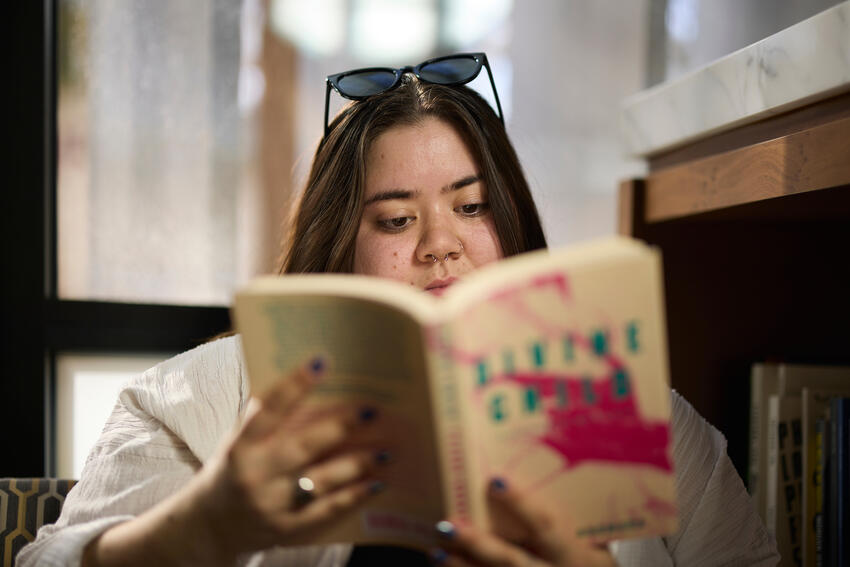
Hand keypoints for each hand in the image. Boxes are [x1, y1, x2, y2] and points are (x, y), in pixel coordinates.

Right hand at [193, 356, 385, 556]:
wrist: (210, 525)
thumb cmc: (232, 468)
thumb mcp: (237, 440)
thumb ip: (265, 416)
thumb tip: (307, 379)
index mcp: (241, 446)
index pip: (268, 410)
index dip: (295, 385)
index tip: (322, 361)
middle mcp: (255, 475)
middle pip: (302, 447)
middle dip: (339, 427)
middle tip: (370, 411)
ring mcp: (271, 505)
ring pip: (321, 481)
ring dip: (357, 464)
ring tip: (386, 451)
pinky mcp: (287, 529)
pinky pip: (326, 511)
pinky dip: (353, 497)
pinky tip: (376, 484)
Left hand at [431, 478, 615, 566]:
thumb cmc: (603, 565)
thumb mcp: (605, 547)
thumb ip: (581, 519)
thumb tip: (548, 472)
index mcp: (581, 557)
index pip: (548, 527)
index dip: (523, 504)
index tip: (496, 481)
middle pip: (513, 561)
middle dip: (479, 544)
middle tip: (449, 524)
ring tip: (438, 551)